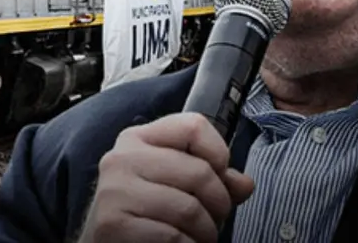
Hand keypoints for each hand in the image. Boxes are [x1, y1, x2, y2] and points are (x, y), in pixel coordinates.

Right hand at [76, 112, 254, 242]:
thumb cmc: (144, 213)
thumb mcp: (175, 186)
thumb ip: (212, 179)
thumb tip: (245, 184)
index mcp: (138, 139)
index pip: (194, 126)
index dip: (219, 153)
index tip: (219, 178)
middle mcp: (122, 158)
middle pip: (199, 171)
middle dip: (219, 204)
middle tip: (214, 221)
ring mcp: (115, 190)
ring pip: (189, 208)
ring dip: (206, 232)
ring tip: (198, 238)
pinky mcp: (112, 223)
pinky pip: (172, 235)